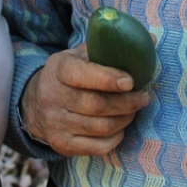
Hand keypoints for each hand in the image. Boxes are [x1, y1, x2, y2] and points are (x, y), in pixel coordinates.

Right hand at [20, 43, 150, 155]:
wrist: (36, 104)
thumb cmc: (69, 75)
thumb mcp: (82, 55)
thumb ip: (111, 48)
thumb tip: (151, 39)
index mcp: (58, 69)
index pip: (81, 74)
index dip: (107, 79)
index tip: (130, 81)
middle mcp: (52, 97)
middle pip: (96, 105)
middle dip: (126, 103)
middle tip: (143, 97)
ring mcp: (55, 123)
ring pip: (100, 127)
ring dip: (124, 119)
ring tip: (133, 110)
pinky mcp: (62, 144)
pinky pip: (98, 147)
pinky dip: (115, 138)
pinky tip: (120, 127)